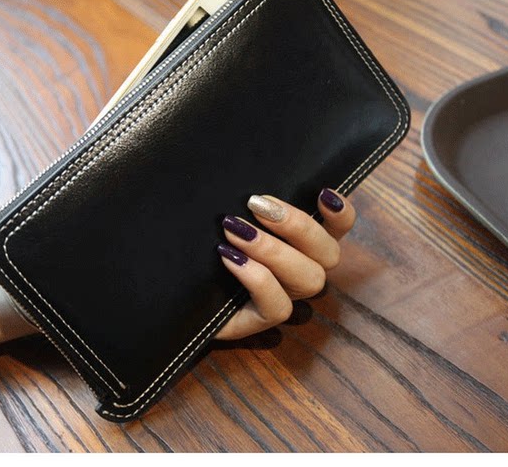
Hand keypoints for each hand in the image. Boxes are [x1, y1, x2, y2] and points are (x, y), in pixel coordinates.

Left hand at [214, 189, 355, 340]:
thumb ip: (251, 202)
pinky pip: (276, 307)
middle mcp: (301, 270)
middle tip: (257, 205)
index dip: (341, 213)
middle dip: (297, 226)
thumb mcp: (230, 212)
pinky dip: (257, 279)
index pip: (339, 228)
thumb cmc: (203, 240)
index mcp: (302, 242)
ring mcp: (284, 297)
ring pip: (308, 280)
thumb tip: (255, 185)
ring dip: (274, 250)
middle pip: (328, 254)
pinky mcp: (259, 321)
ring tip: (235, 231)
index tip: (323, 193)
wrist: (166, 286)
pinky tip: (229, 258)